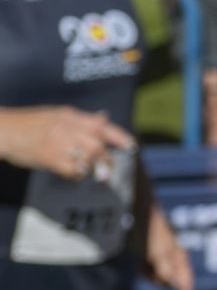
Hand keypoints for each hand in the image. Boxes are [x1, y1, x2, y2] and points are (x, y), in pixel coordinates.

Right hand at [0, 108, 134, 180]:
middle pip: (98, 146)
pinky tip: (75, 174)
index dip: (120, 137)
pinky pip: (73, 170)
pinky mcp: (49, 158)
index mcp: (71, 116)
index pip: (102, 126)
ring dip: (94, 168)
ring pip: (88, 158)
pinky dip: (78, 174)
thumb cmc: (31, 123)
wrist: (4, 130)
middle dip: (107, 159)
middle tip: (110, 167)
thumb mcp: (58, 115)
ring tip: (92, 171)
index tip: (132, 146)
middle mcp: (67, 128)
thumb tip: (104, 118)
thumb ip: (82, 119)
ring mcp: (58, 144)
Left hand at [141, 204, 193, 289]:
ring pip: (158, 275)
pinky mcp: (154, 253)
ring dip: (149, 274)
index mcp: (180, 258)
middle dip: (158, 282)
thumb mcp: (157, 253)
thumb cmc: (150, 232)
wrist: (140, 211)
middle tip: (146, 269)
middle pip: (170, 281)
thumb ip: (165, 270)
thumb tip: (172, 285)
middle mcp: (175, 257)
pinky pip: (150, 269)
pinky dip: (145, 269)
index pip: (186, 283)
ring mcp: (165, 255)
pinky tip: (140, 260)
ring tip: (142, 261)